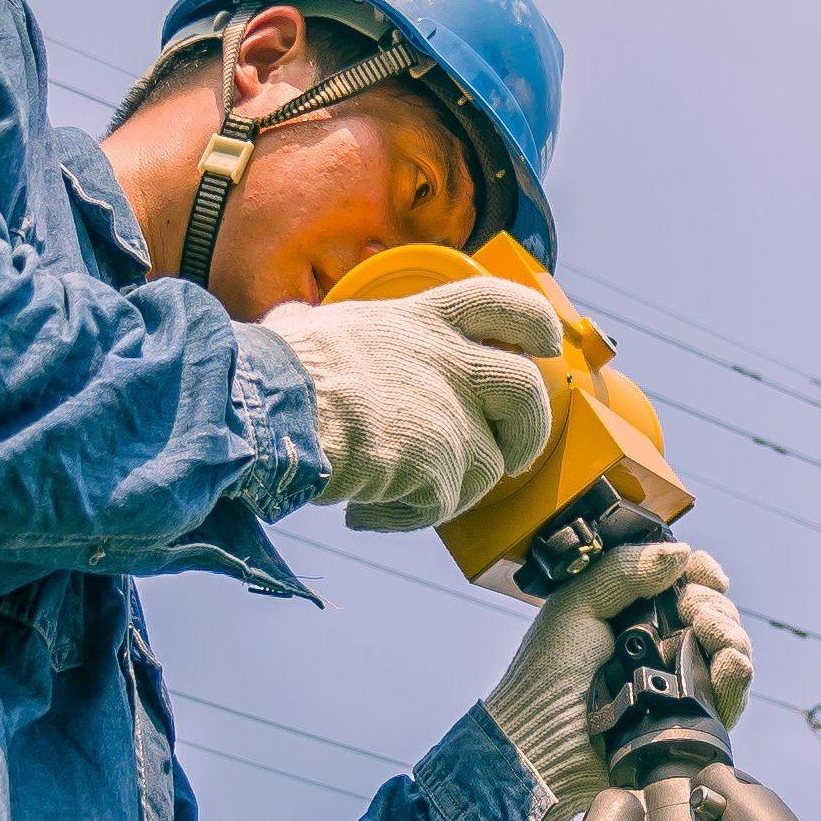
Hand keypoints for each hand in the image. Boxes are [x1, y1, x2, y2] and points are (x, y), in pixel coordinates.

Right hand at [257, 277, 561, 530]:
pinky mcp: (442, 467)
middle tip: (511, 455)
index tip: (546, 343)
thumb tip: (291, 325)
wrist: (274, 412)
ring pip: (490, 463)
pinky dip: (405, 516)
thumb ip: (326, 331)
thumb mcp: (310, 326)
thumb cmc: (280, 368)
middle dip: (530, 430)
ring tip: (400, 491)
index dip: (535, 322)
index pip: (502, 304)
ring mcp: (452, 416)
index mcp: (422, 321)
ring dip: (453, 487)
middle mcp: (449, 363)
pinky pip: (442, 506)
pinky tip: (366, 511)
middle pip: (527, 389)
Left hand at [481, 539, 754, 820]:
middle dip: (713, 605)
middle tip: (692, 609)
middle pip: (713, 613)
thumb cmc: (547, 677)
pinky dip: (737, 676)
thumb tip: (680, 553)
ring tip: (709, 633)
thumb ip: (624, 571)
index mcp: (632, 612)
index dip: (701, 574)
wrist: (542, 744)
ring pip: (729, 650)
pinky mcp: (689, 722)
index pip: (684, 583)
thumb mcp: (577, 605)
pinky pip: (729, 696)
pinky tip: (730, 664)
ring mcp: (676, 683)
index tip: (701, 575)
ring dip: (730, 634)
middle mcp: (659, 645)